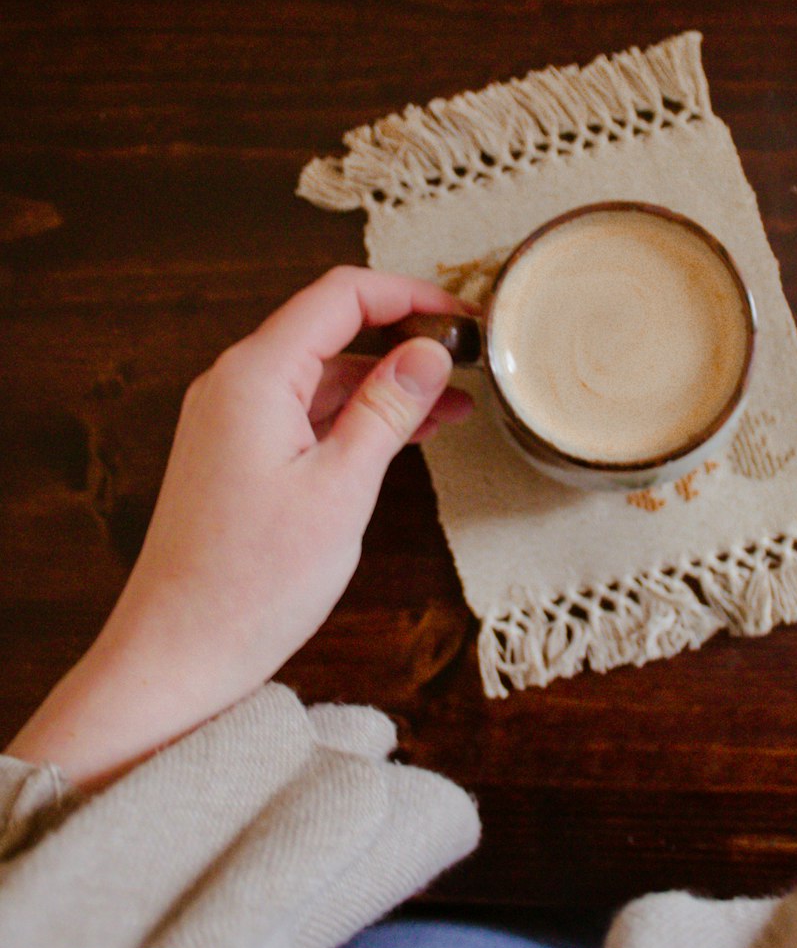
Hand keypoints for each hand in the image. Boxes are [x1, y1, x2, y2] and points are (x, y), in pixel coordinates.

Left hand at [7, 267, 472, 787]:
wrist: (178, 651)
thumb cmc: (251, 582)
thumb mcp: (341, 488)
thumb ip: (388, 410)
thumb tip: (430, 352)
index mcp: (255, 376)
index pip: (340, 297)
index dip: (408, 296)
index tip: (462, 318)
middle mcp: (236, 385)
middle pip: (330, 330)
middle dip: (402, 338)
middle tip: (468, 361)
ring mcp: (233, 421)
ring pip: (322, 376)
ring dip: (386, 384)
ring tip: (454, 405)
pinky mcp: (238, 456)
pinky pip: (306, 414)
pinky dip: (356, 418)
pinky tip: (407, 434)